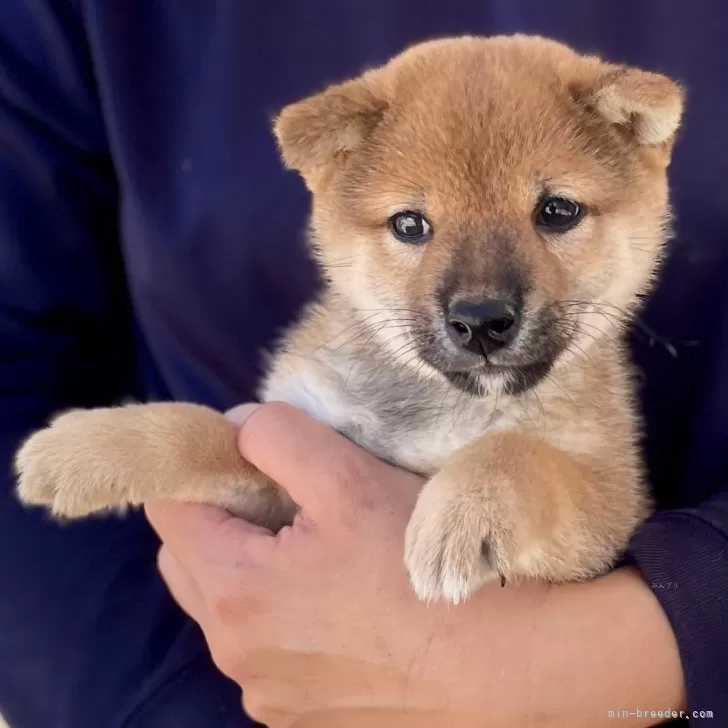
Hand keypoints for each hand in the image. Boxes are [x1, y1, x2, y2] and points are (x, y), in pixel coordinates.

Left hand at [146, 402, 684, 727]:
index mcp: (233, 588)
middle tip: (283, 496)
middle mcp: (234, 651)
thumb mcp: (347, 478)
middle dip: (222, 516)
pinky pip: (264, 646)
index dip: (201, 465)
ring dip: (252, 566)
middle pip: (190, 557)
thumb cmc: (419, 566)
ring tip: (320, 550)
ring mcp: (266, 691)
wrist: (501, 663)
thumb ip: (277, 438)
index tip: (244, 453)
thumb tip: (238, 429)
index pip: (169, 506)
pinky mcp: (300, 712)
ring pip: (226, 604)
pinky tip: (341, 601)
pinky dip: (280, 613)